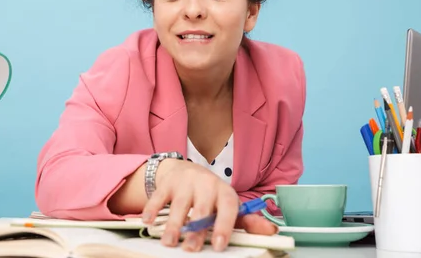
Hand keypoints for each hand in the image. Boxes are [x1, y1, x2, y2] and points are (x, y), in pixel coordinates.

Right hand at [141, 159, 277, 251]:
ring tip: (169, 242)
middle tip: (190, 249)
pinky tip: (147, 222)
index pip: (228, 208)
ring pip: (178, 205)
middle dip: (195, 230)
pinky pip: (158, 197)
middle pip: (201, 209)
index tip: (218, 245)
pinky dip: (152, 209)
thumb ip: (247, 222)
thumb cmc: (210, 195)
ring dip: (172, 225)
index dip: (223, 226)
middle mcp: (206, 184)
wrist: (184, 171)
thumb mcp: (228, 205)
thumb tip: (272, 232)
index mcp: (224, 192)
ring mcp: (185, 182)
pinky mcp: (167, 183)